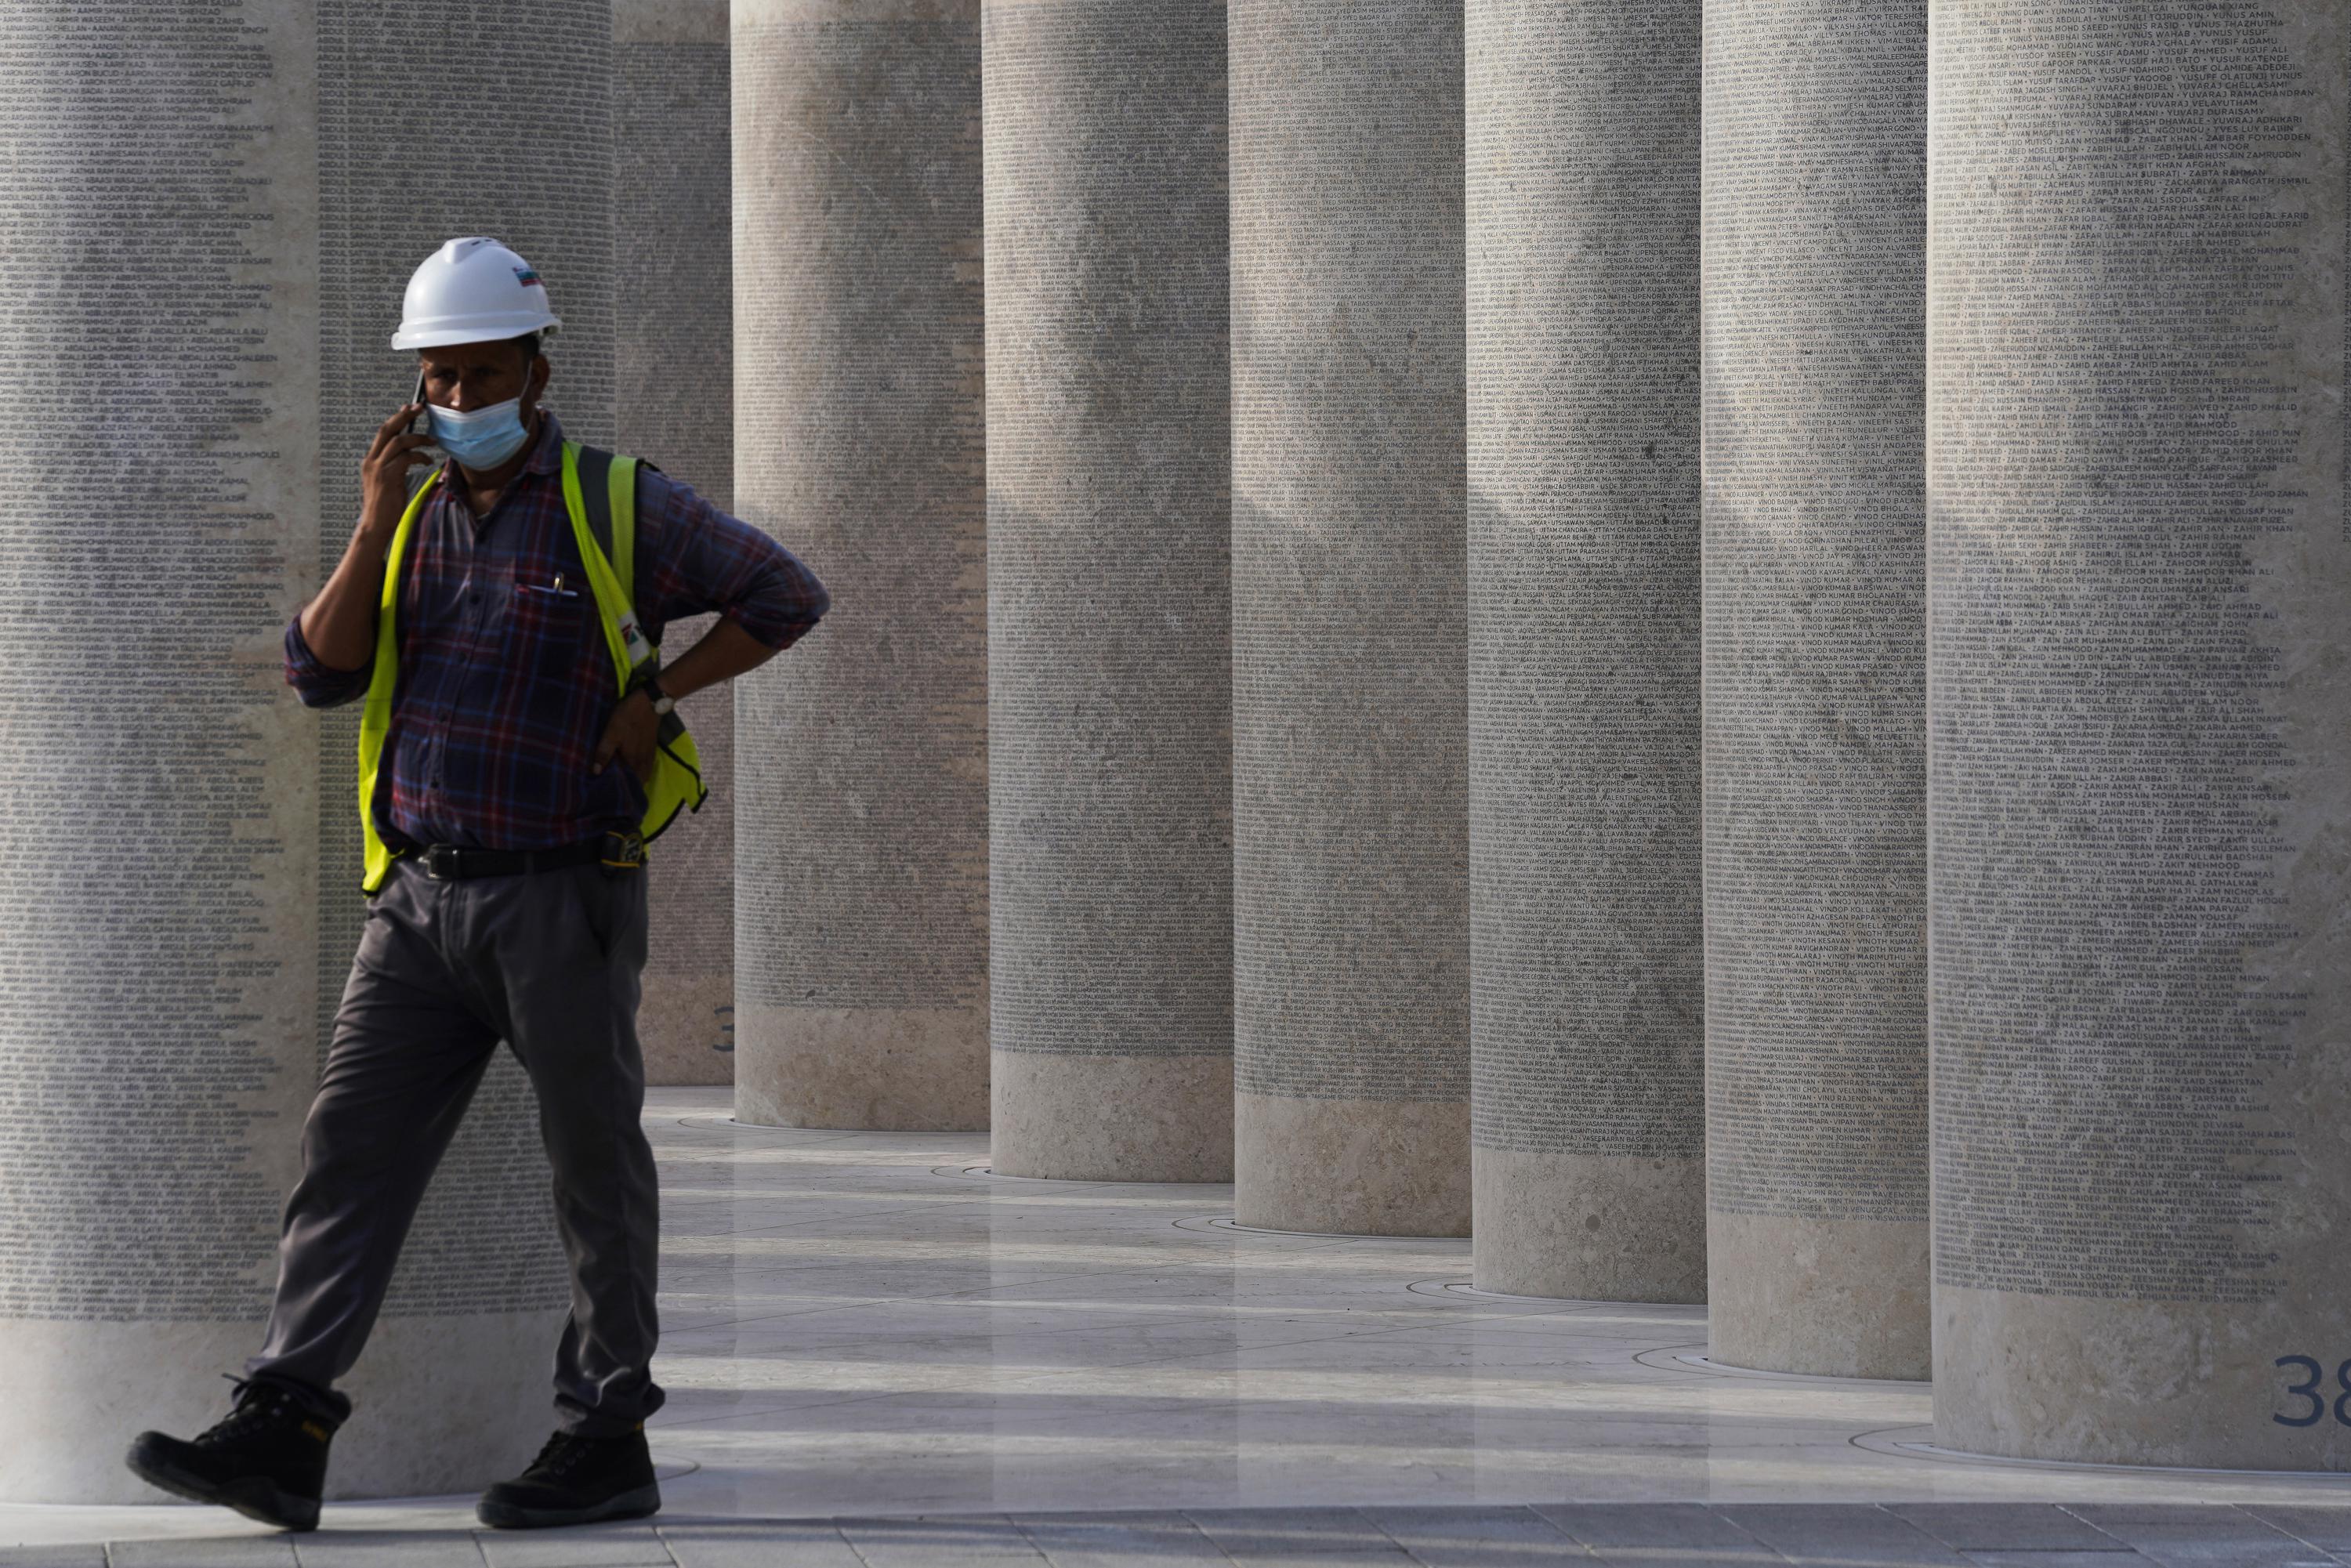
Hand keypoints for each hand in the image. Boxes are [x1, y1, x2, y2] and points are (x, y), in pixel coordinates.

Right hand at [359, 402, 438, 537]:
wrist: (376, 523)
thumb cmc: (386, 504)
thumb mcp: (388, 480)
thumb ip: (395, 464)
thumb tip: (409, 453)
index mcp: (371, 459)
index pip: (383, 432)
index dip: (397, 418)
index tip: (409, 406)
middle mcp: (371, 460)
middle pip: (388, 429)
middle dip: (405, 415)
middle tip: (421, 406)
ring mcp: (378, 468)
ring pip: (399, 441)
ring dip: (419, 438)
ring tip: (433, 441)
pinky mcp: (388, 476)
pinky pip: (406, 458)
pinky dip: (420, 456)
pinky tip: (428, 461)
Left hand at [592, 690, 659, 786]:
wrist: (650, 702)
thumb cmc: (627, 717)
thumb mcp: (611, 733)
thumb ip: (604, 753)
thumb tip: (596, 772)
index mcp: (633, 760)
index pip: (631, 784)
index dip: (625, 792)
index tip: (615, 799)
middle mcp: (643, 761)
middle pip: (639, 781)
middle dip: (631, 789)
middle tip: (619, 794)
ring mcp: (649, 754)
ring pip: (644, 774)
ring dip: (637, 781)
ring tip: (626, 785)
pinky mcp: (651, 747)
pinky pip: (647, 766)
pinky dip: (641, 772)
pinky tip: (634, 769)